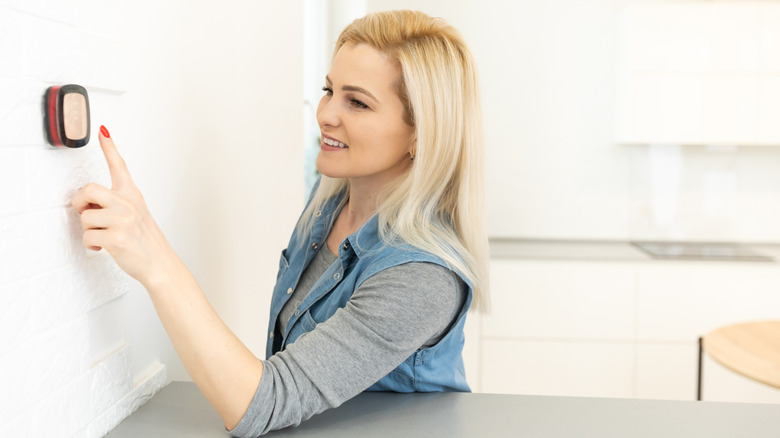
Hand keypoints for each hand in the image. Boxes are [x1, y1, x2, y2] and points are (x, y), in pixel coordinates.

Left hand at [72, 126, 174, 284]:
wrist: (159, 263)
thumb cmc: (145, 240)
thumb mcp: (136, 215)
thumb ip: (114, 204)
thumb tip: (85, 204)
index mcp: (133, 195)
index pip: (120, 166)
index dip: (110, 147)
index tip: (103, 131)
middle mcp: (128, 204)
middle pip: (88, 189)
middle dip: (79, 202)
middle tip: (85, 211)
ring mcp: (123, 221)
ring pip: (85, 217)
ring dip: (88, 230)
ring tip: (103, 236)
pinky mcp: (116, 238)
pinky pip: (87, 237)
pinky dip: (91, 245)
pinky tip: (104, 248)